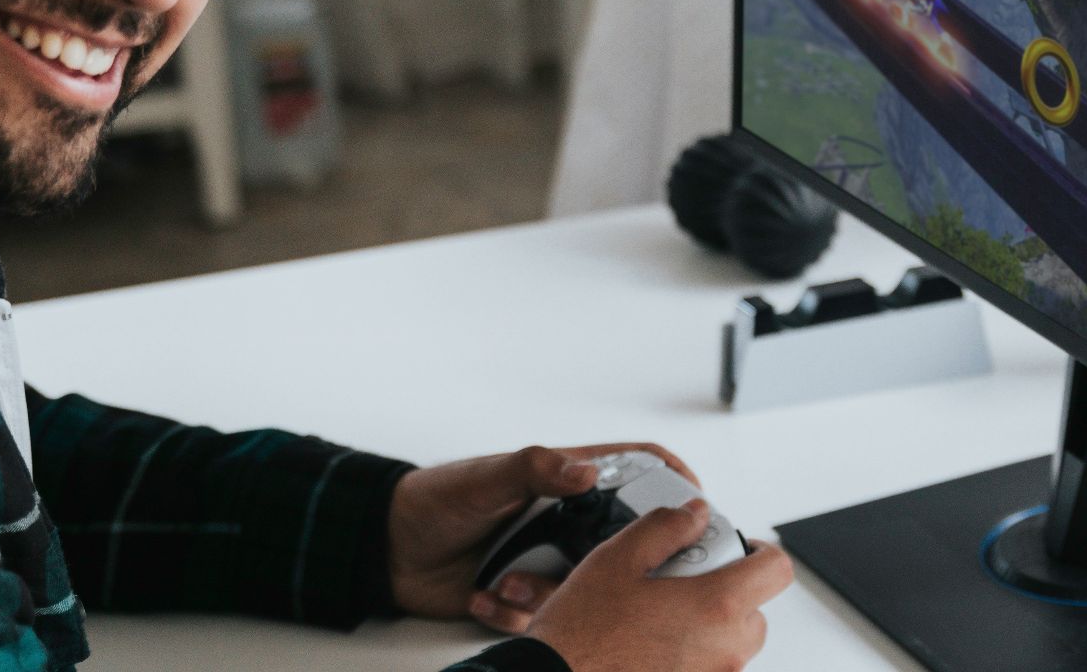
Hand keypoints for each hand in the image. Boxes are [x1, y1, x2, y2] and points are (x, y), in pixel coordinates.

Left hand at [386, 443, 698, 631]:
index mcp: (567, 481)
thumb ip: (536, 469)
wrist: (389, 550)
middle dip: (620, 567)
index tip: (697, 506)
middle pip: (624, 544)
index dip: (675, 483)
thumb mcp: (488, 478)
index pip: (639, 470)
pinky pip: (545, 617)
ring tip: (506, 581)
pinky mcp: (527, 596)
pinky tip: (483, 594)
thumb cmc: (437, 498)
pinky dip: (514, 611)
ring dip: (547, 593)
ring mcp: (549, 561)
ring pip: (585, 590)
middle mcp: (567, 522)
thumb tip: (587, 471)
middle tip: (608, 579)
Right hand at [527, 500, 793, 671]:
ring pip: (730, 644)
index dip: (761, 552)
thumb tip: (695, 514)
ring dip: (707, 625)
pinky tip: (649, 644)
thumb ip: (666, 528)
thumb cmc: (582, 632)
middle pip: (754, 611)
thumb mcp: (619, 558)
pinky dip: (689, 653)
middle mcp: (725, 650)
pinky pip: (706, 667)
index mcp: (717, 606)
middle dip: (727, 591)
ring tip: (658, 614)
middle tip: (682, 582)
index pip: (777, 571)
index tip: (736, 548)